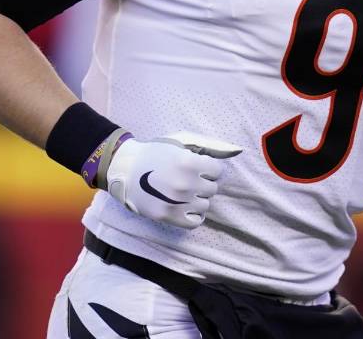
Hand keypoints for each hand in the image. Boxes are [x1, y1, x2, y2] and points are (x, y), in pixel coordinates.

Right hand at [105, 135, 240, 228]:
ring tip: (183, 191)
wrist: (125, 168)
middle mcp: (185, 183)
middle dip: (203, 183)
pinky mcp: (167, 216)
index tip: (196, 166)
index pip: (217, 170)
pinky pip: (195, 221)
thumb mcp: (182, 141)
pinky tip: (185, 206)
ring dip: (198, 198)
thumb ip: (209, 145)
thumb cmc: (156, 152)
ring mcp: (176, 201)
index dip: (207, 167)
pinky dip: (193, 214)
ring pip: (205, 205)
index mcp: (189, 162)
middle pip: (212, 188)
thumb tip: (237, 150)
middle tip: (187, 179)